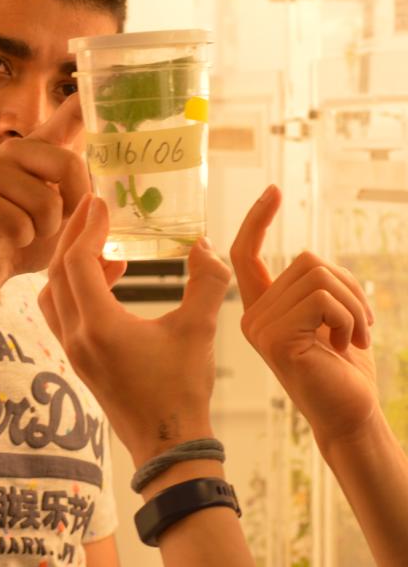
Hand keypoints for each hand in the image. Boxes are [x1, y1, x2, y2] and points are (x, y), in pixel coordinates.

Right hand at [0, 95, 88, 303]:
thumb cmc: (26, 238)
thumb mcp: (62, 218)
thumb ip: (86, 203)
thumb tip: (109, 195)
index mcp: (40, 152)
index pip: (68, 116)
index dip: (86, 102)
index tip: (98, 78)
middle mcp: (14, 151)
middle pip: (69, 164)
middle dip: (72, 206)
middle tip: (57, 222)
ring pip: (46, 203)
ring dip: (44, 231)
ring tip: (28, 232)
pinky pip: (21, 224)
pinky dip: (23, 242)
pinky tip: (9, 239)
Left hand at [38, 194, 232, 465]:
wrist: (167, 447)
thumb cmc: (182, 390)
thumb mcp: (199, 330)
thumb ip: (206, 282)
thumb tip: (204, 244)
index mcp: (98, 325)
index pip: (77, 262)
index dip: (87, 227)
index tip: (101, 201)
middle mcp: (75, 335)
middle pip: (57, 271)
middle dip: (73, 235)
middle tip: (91, 207)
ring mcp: (71, 349)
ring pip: (53, 292)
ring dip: (70, 262)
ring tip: (107, 247)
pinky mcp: (76, 358)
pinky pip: (61, 311)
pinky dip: (73, 286)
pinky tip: (107, 280)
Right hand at [229, 185, 377, 449]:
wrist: (351, 415)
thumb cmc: (344, 369)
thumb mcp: (329, 318)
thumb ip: (313, 290)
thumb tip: (308, 259)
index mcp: (261, 309)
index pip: (246, 255)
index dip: (258, 220)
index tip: (274, 191)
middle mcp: (252, 316)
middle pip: (305, 261)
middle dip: (348, 288)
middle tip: (359, 326)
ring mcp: (260, 328)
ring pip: (317, 277)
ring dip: (353, 304)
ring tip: (354, 336)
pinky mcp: (276, 340)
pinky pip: (321, 300)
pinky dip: (349, 317)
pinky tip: (346, 344)